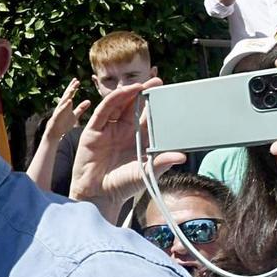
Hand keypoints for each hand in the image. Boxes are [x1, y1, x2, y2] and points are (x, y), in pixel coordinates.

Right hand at [39, 80, 91, 145]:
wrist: (55, 132)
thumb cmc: (64, 123)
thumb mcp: (75, 115)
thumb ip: (81, 108)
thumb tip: (89, 101)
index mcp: (67, 104)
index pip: (70, 94)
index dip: (73, 87)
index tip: (77, 80)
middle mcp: (62, 105)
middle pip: (67, 95)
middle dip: (71, 88)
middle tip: (76, 81)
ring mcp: (60, 110)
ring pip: (64, 100)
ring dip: (68, 94)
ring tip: (73, 88)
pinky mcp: (58, 116)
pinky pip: (62, 109)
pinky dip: (65, 105)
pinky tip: (69, 101)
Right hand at [67, 79, 181, 209]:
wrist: (98, 195)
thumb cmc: (122, 185)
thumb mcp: (145, 173)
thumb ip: (161, 163)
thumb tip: (182, 156)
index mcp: (137, 140)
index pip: (147, 118)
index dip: (156, 107)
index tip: (169, 96)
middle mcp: (123, 132)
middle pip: (134, 107)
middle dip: (145, 94)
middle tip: (158, 82)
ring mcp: (108, 129)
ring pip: (119, 105)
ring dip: (130, 93)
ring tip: (142, 85)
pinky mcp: (93, 130)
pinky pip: (104, 110)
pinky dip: (114, 99)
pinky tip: (124, 92)